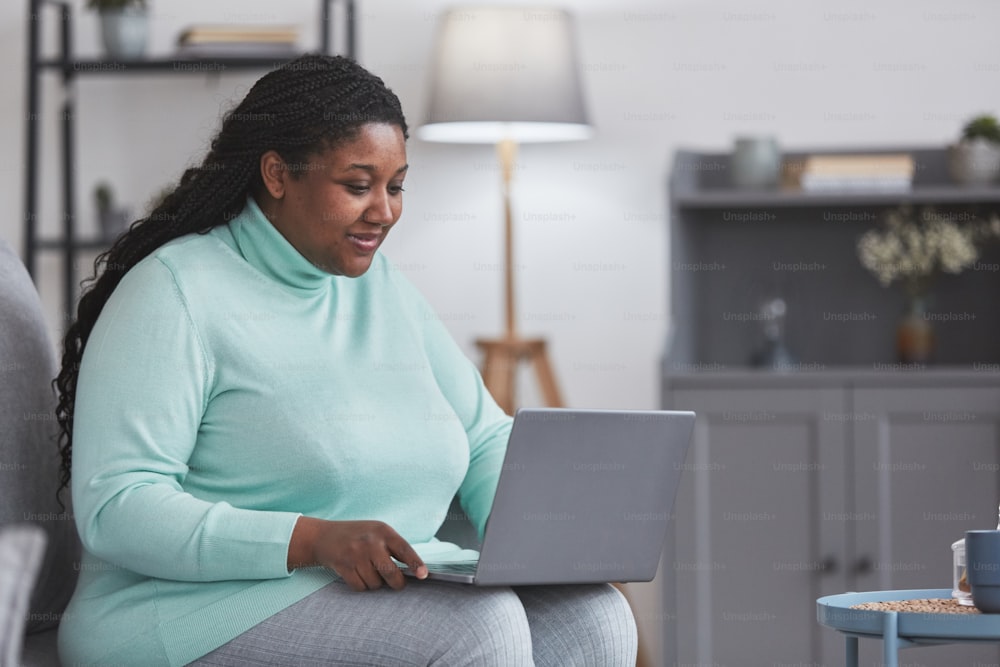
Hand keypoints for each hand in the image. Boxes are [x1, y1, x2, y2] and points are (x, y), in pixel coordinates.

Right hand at [289, 517, 426, 590]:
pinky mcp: (343, 566)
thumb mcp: (377, 532)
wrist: (324, 536)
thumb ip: (394, 547)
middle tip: (396, 583)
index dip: (415, 564)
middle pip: (390, 573)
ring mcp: (355, 554)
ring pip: (375, 584)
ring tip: (369, 571)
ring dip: (375, 584)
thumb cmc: (358, 535)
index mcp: (383, 531)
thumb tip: (414, 571)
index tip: (423, 575)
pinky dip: (362, 586)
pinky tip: (358, 575)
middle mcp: (370, 542)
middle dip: (396, 583)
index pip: (404, 549)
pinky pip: (360, 587)